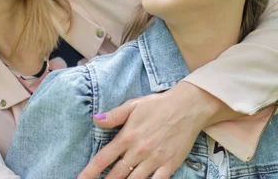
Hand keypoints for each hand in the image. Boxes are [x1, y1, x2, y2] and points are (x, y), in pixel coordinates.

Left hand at [78, 82, 236, 178]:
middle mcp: (138, 151)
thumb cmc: (158, 105)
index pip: (103, 158)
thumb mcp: (133, 105)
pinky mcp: (169, 165)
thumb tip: (95, 119)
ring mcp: (154, 160)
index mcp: (127, 136)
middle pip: (116, 174)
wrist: (187, 108)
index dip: (90, 172)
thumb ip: (114, 115)